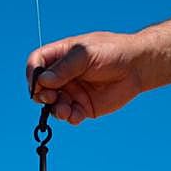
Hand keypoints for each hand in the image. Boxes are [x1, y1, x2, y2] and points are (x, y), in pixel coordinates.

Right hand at [26, 31, 149, 124]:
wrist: (137, 67)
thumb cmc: (112, 52)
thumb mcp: (86, 54)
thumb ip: (64, 68)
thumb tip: (42, 81)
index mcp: (61, 56)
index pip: (37, 63)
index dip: (32, 73)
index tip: (36, 83)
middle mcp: (63, 75)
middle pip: (41, 87)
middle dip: (42, 95)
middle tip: (51, 98)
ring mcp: (72, 92)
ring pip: (53, 105)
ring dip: (55, 109)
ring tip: (65, 110)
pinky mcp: (83, 107)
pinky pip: (70, 116)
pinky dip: (69, 117)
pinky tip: (76, 116)